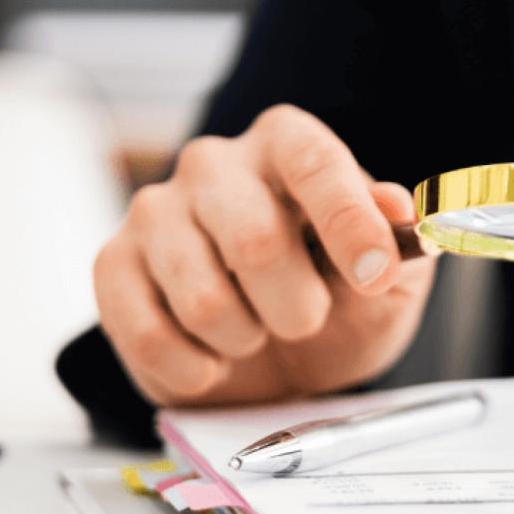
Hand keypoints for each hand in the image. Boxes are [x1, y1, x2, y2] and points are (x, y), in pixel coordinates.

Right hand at [93, 104, 436, 406]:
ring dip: (247, 340)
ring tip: (257, 331)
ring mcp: (154, 213)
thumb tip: (396, 207)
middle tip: (307, 321)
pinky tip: (214, 356)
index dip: (348, 222)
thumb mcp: (392, 277)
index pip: (313, 162)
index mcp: (286, 145)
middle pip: (253, 241)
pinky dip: (197, 369)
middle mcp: (213, 165)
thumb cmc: (340, 299)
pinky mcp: (112, 267)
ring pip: (202, 301)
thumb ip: (400, 242)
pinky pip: (149, 337)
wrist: (284, 355)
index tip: (376, 275)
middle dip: (298, 307)